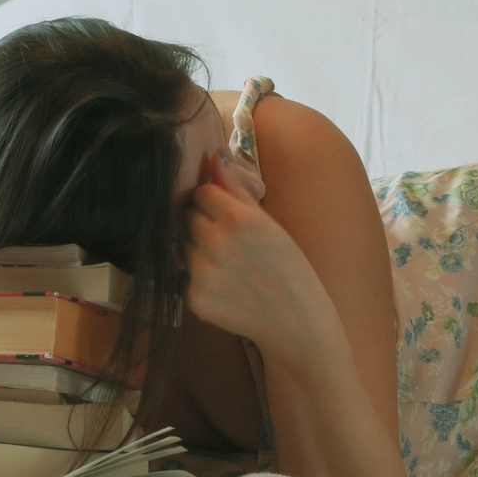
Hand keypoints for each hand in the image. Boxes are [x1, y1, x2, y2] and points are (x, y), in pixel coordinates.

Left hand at [183, 151, 336, 361]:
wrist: (295, 320)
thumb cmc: (287, 266)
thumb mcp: (267, 222)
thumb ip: (235, 188)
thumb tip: (212, 156)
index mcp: (238, 219)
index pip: (200, 193)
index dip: (212, 202)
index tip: (228, 215)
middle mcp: (215, 243)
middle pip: (187, 218)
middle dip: (203, 225)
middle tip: (230, 243)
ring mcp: (201, 273)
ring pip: (182, 246)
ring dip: (198, 251)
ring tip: (229, 266)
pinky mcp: (193, 298)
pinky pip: (182, 276)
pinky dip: (198, 279)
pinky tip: (225, 286)